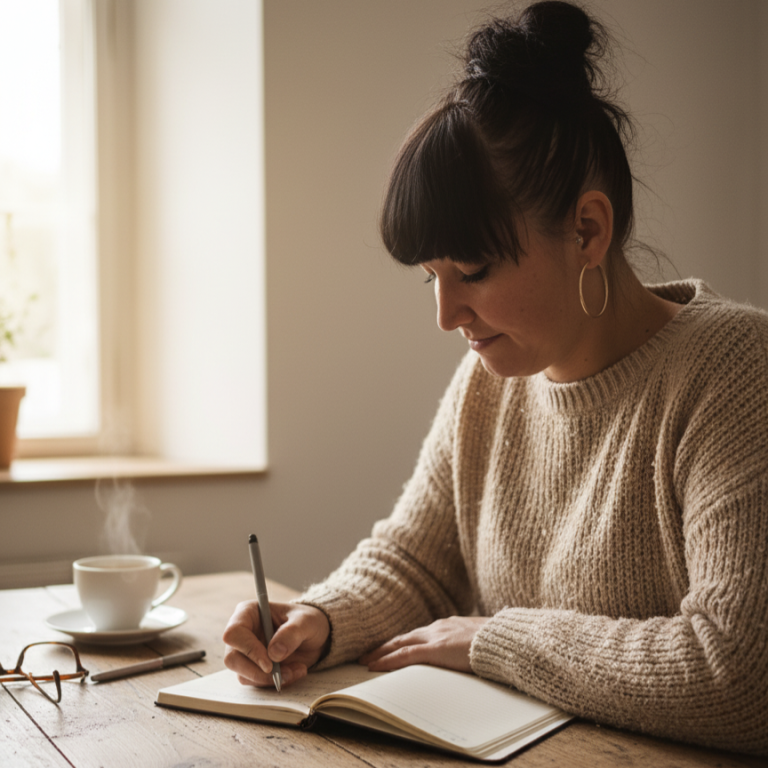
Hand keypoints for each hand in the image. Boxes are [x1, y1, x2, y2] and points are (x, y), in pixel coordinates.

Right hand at [223, 601, 329, 687]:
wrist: (314, 636)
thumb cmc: (307, 621)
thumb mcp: (306, 621)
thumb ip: (291, 633)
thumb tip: (274, 654)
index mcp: (248, 613)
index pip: (234, 633)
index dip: (248, 650)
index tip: (269, 664)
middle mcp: (242, 633)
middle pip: (232, 659)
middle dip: (258, 672)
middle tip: (283, 674)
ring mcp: (246, 652)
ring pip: (243, 675)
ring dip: (270, 679)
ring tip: (296, 670)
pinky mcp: (253, 668)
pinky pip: (256, 682)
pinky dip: (275, 682)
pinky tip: (294, 672)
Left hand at [359, 616, 489, 673]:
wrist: (506, 641)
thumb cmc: (498, 644)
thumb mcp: (480, 644)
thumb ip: (467, 648)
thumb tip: (465, 657)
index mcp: (449, 626)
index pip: (418, 635)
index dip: (402, 643)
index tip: (389, 649)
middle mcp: (438, 627)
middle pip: (404, 638)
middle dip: (384, 646)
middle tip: (367, 655)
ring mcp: (435, 637)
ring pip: (400, 645)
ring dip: (381, 653)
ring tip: (366, 661)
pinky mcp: (435, 649)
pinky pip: (404, 656)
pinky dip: (387, 660)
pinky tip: (375, 666)